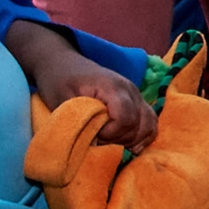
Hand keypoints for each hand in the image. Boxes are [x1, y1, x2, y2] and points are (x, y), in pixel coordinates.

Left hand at [11, 19, 158, 150]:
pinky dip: (144, 135)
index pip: (126, 118)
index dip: (112, 133)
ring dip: (134, 139)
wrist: (63, 63)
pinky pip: (151, 121)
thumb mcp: (60, 100)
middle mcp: (130, 90)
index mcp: (112, 87)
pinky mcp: (136, 100)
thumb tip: (91, 142)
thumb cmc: (58, 81)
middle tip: (99, 140)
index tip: (94, 136)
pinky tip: (131, 145)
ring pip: (150, 123)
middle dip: (120, 139)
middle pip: (139, 123)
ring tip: (114, 144)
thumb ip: (75, 120)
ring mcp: (136, 94)